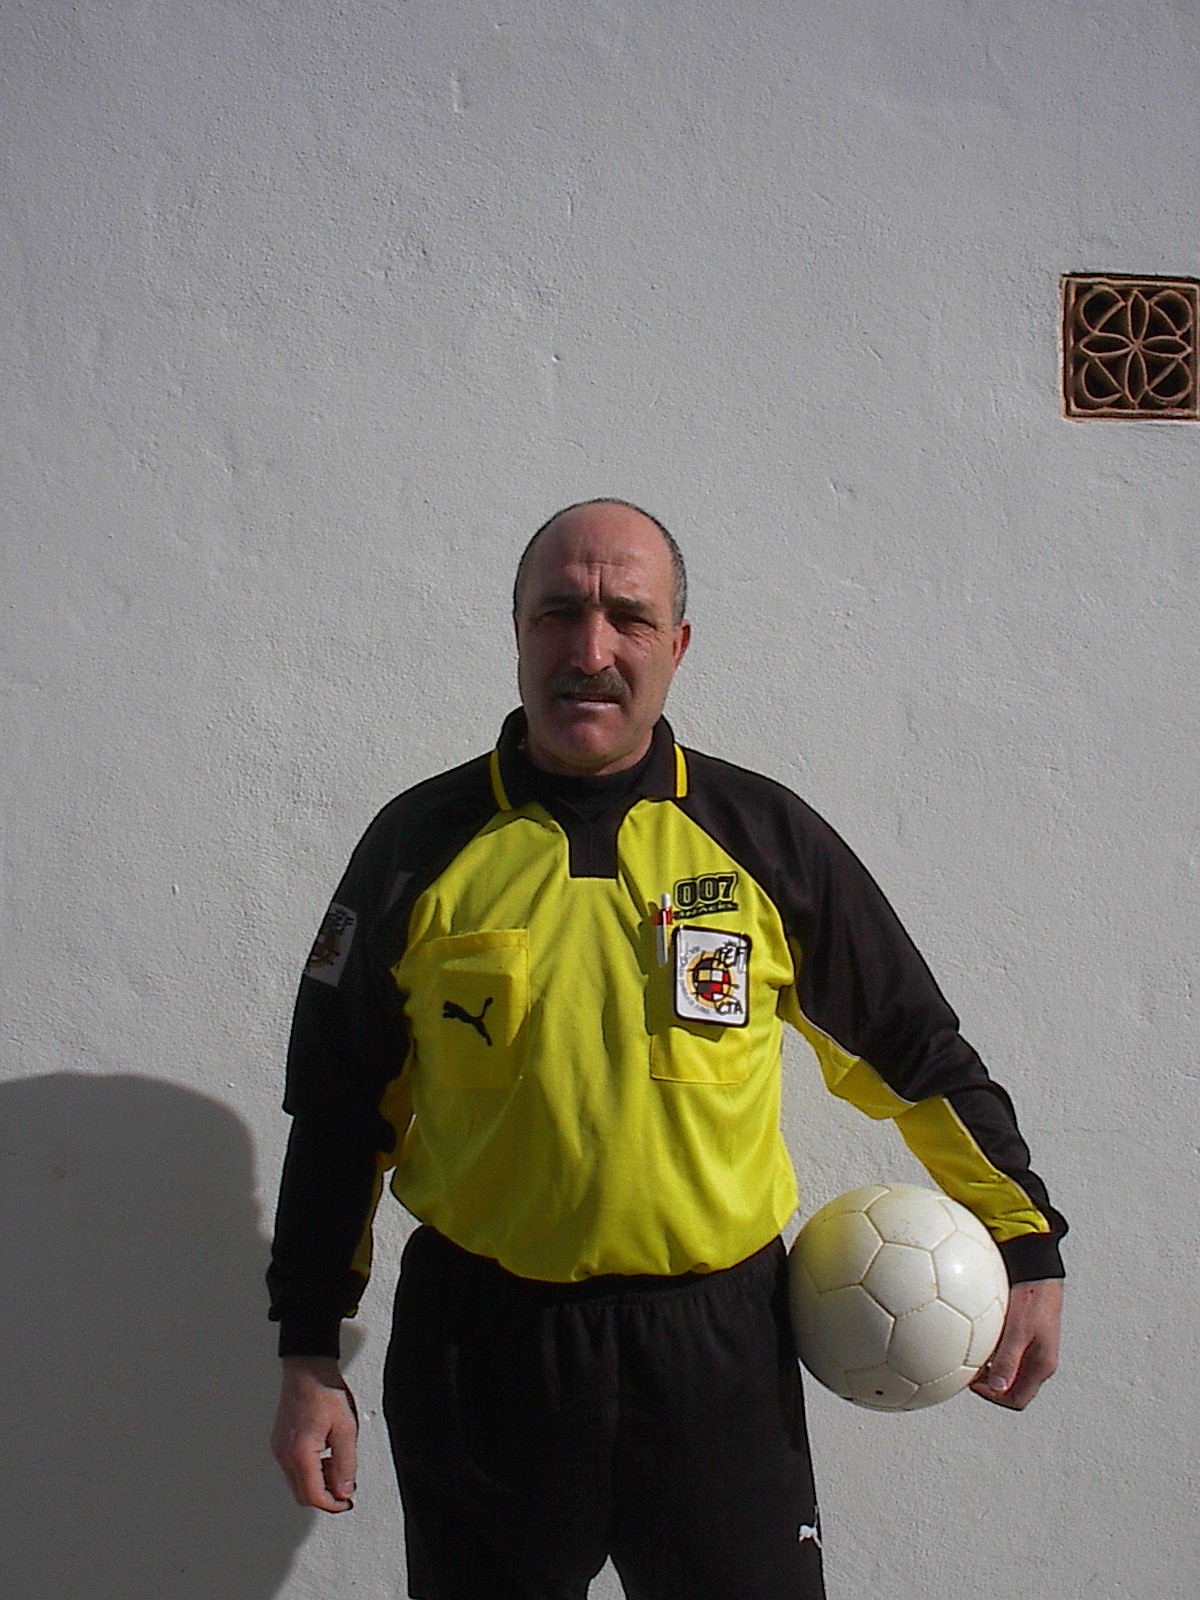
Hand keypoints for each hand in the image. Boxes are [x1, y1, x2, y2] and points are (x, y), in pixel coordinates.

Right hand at [271, 1356, 358, 1511]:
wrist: (307, 1368)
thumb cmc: (325, 1391)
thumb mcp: (346, 1428)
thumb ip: (346, 1464)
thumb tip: (345, 1491)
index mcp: (300, 1453)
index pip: (313, 1496)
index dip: (332, 1505)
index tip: (346, 1503)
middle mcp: (284, 1454)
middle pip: (302, 1494)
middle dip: (325, 1497)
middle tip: (345, 1490)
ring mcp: (279, 1448)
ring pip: (297, 1483)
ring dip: (318, 1484)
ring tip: (338, 1468)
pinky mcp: (279, 1442)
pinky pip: (293, 1468)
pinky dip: (310, 1471)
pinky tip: (326, 1457)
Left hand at [970, 1278, 1062, 1409]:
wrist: (1038, 1270)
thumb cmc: (1032, 1298)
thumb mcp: (1017, 1330)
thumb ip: (1007, 1360)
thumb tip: (996, 1389)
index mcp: (1042, 1366)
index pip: (1017, 1400)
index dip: (994, 1398)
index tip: (973, 1383)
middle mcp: (1039, 1360)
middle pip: (1012, 1387)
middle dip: (990, 1384)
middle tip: (969, 1370)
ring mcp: (1034, 1347)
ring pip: (1009, 1369)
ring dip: (991, 1368)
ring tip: (972, 1354)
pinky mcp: (1027, 1333)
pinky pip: (1008, 1351)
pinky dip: (993, 1351)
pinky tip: (979, 1337)